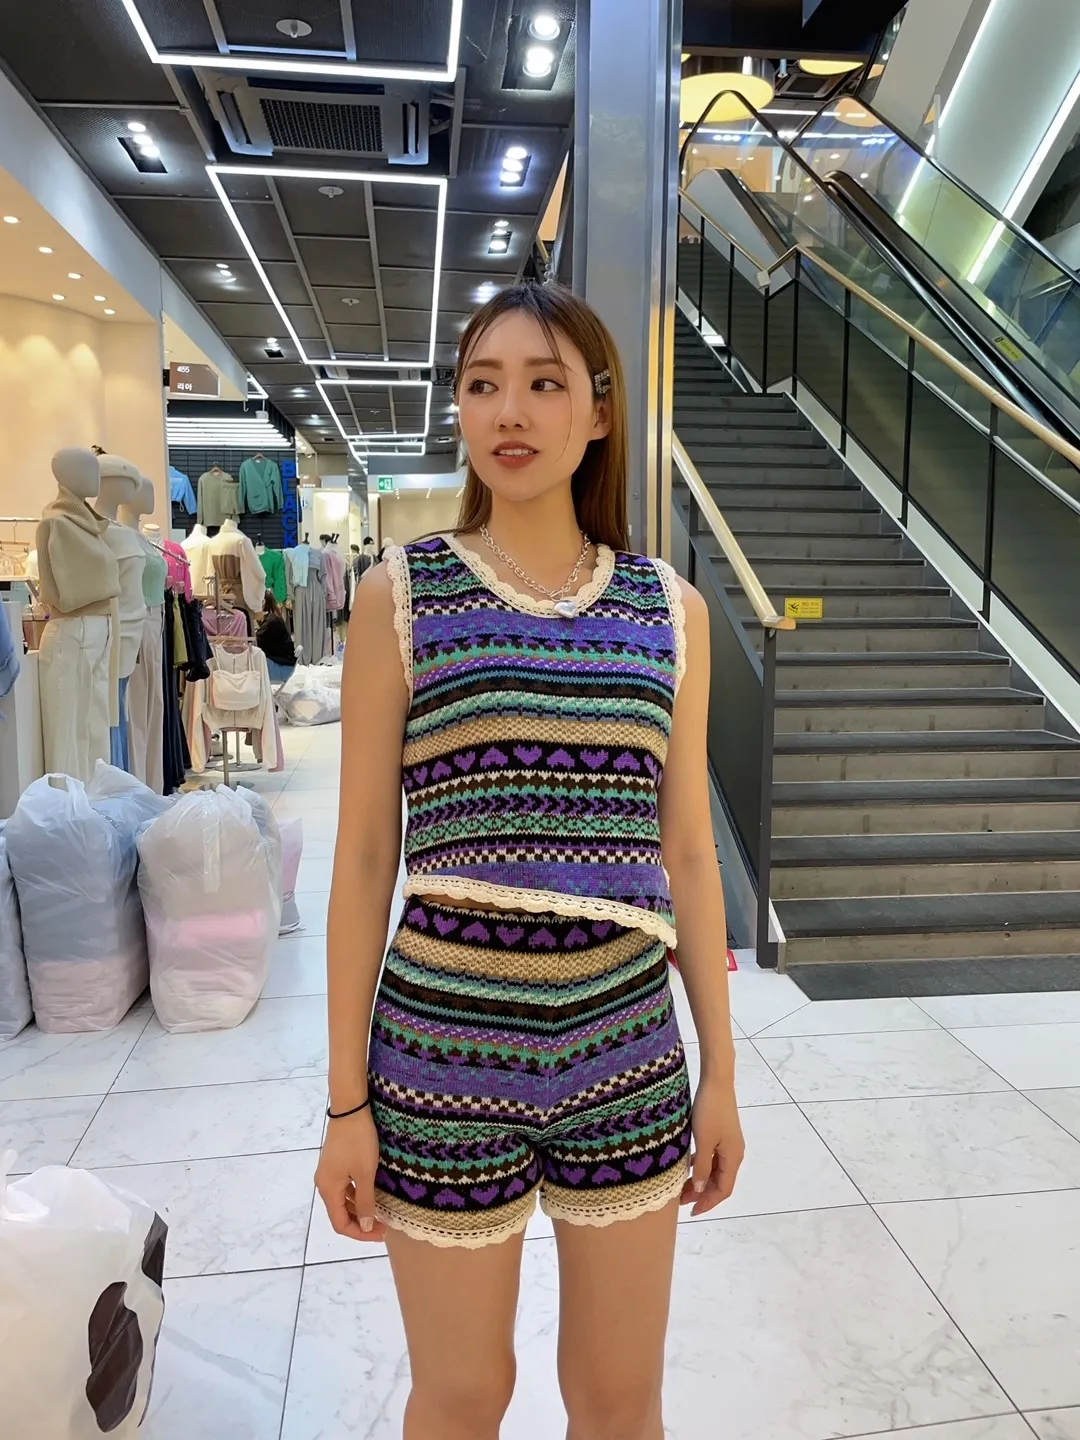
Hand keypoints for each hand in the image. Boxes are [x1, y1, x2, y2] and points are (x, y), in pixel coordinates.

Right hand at [314, 1106, 386, 1242]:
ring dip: (359, 1210)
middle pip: (339, 1214)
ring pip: (342, 1201)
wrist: (350, 1109)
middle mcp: (324, 1184)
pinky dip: (356, 1196)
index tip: (381, 1233)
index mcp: (328, 1189)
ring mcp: (328, 1173)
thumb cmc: (358, 1142)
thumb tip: (366, 1226)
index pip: (340, 1224)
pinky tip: (371, 1195)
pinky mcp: (335, 1163)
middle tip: (384, 1225)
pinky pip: (344, 1188)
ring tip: (380, 1213)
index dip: (360, 1233)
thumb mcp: (365, 1174)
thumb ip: (365, 1202)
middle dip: (361, 1223)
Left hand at [681, 1070, 743, 1215]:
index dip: (709, 1203)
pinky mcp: (721, 1133)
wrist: (716, 1081)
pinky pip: (712, 1157)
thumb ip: (703, 1167)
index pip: (723, 1189)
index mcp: (733, 1157)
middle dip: (702, 1194)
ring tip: (681, 1187)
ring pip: (715, 1169)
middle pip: (720, 1181)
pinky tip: (687, 1166)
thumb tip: (702, 1190)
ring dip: (700, 1180)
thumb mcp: (703, 1141)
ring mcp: (728, 1142)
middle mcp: (734, 1152)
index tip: (691, 1212)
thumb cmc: (710, 1111)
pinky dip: (701, 1166)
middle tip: (681, 1201)